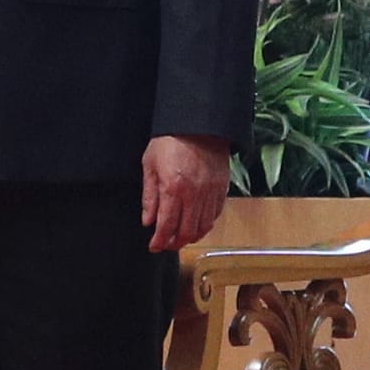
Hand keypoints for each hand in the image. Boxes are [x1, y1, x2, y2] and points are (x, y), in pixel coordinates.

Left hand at [141, 135, 230, 253]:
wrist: (197, 124)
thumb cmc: (170, 140)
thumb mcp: (150, 165)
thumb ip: (149, 196)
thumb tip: (148, 221)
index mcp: (173, 189)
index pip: (166, 226)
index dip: (160, 241)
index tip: (154, 246)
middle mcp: (194, 195)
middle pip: (187, 232)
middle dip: (175, 243)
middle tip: (167, 244)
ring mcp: (210, 192)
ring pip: (203, 227)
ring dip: (192, 237)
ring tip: (182, 237)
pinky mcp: (222, 188)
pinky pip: (216, 215)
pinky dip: (206, 224)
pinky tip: (197, 223)